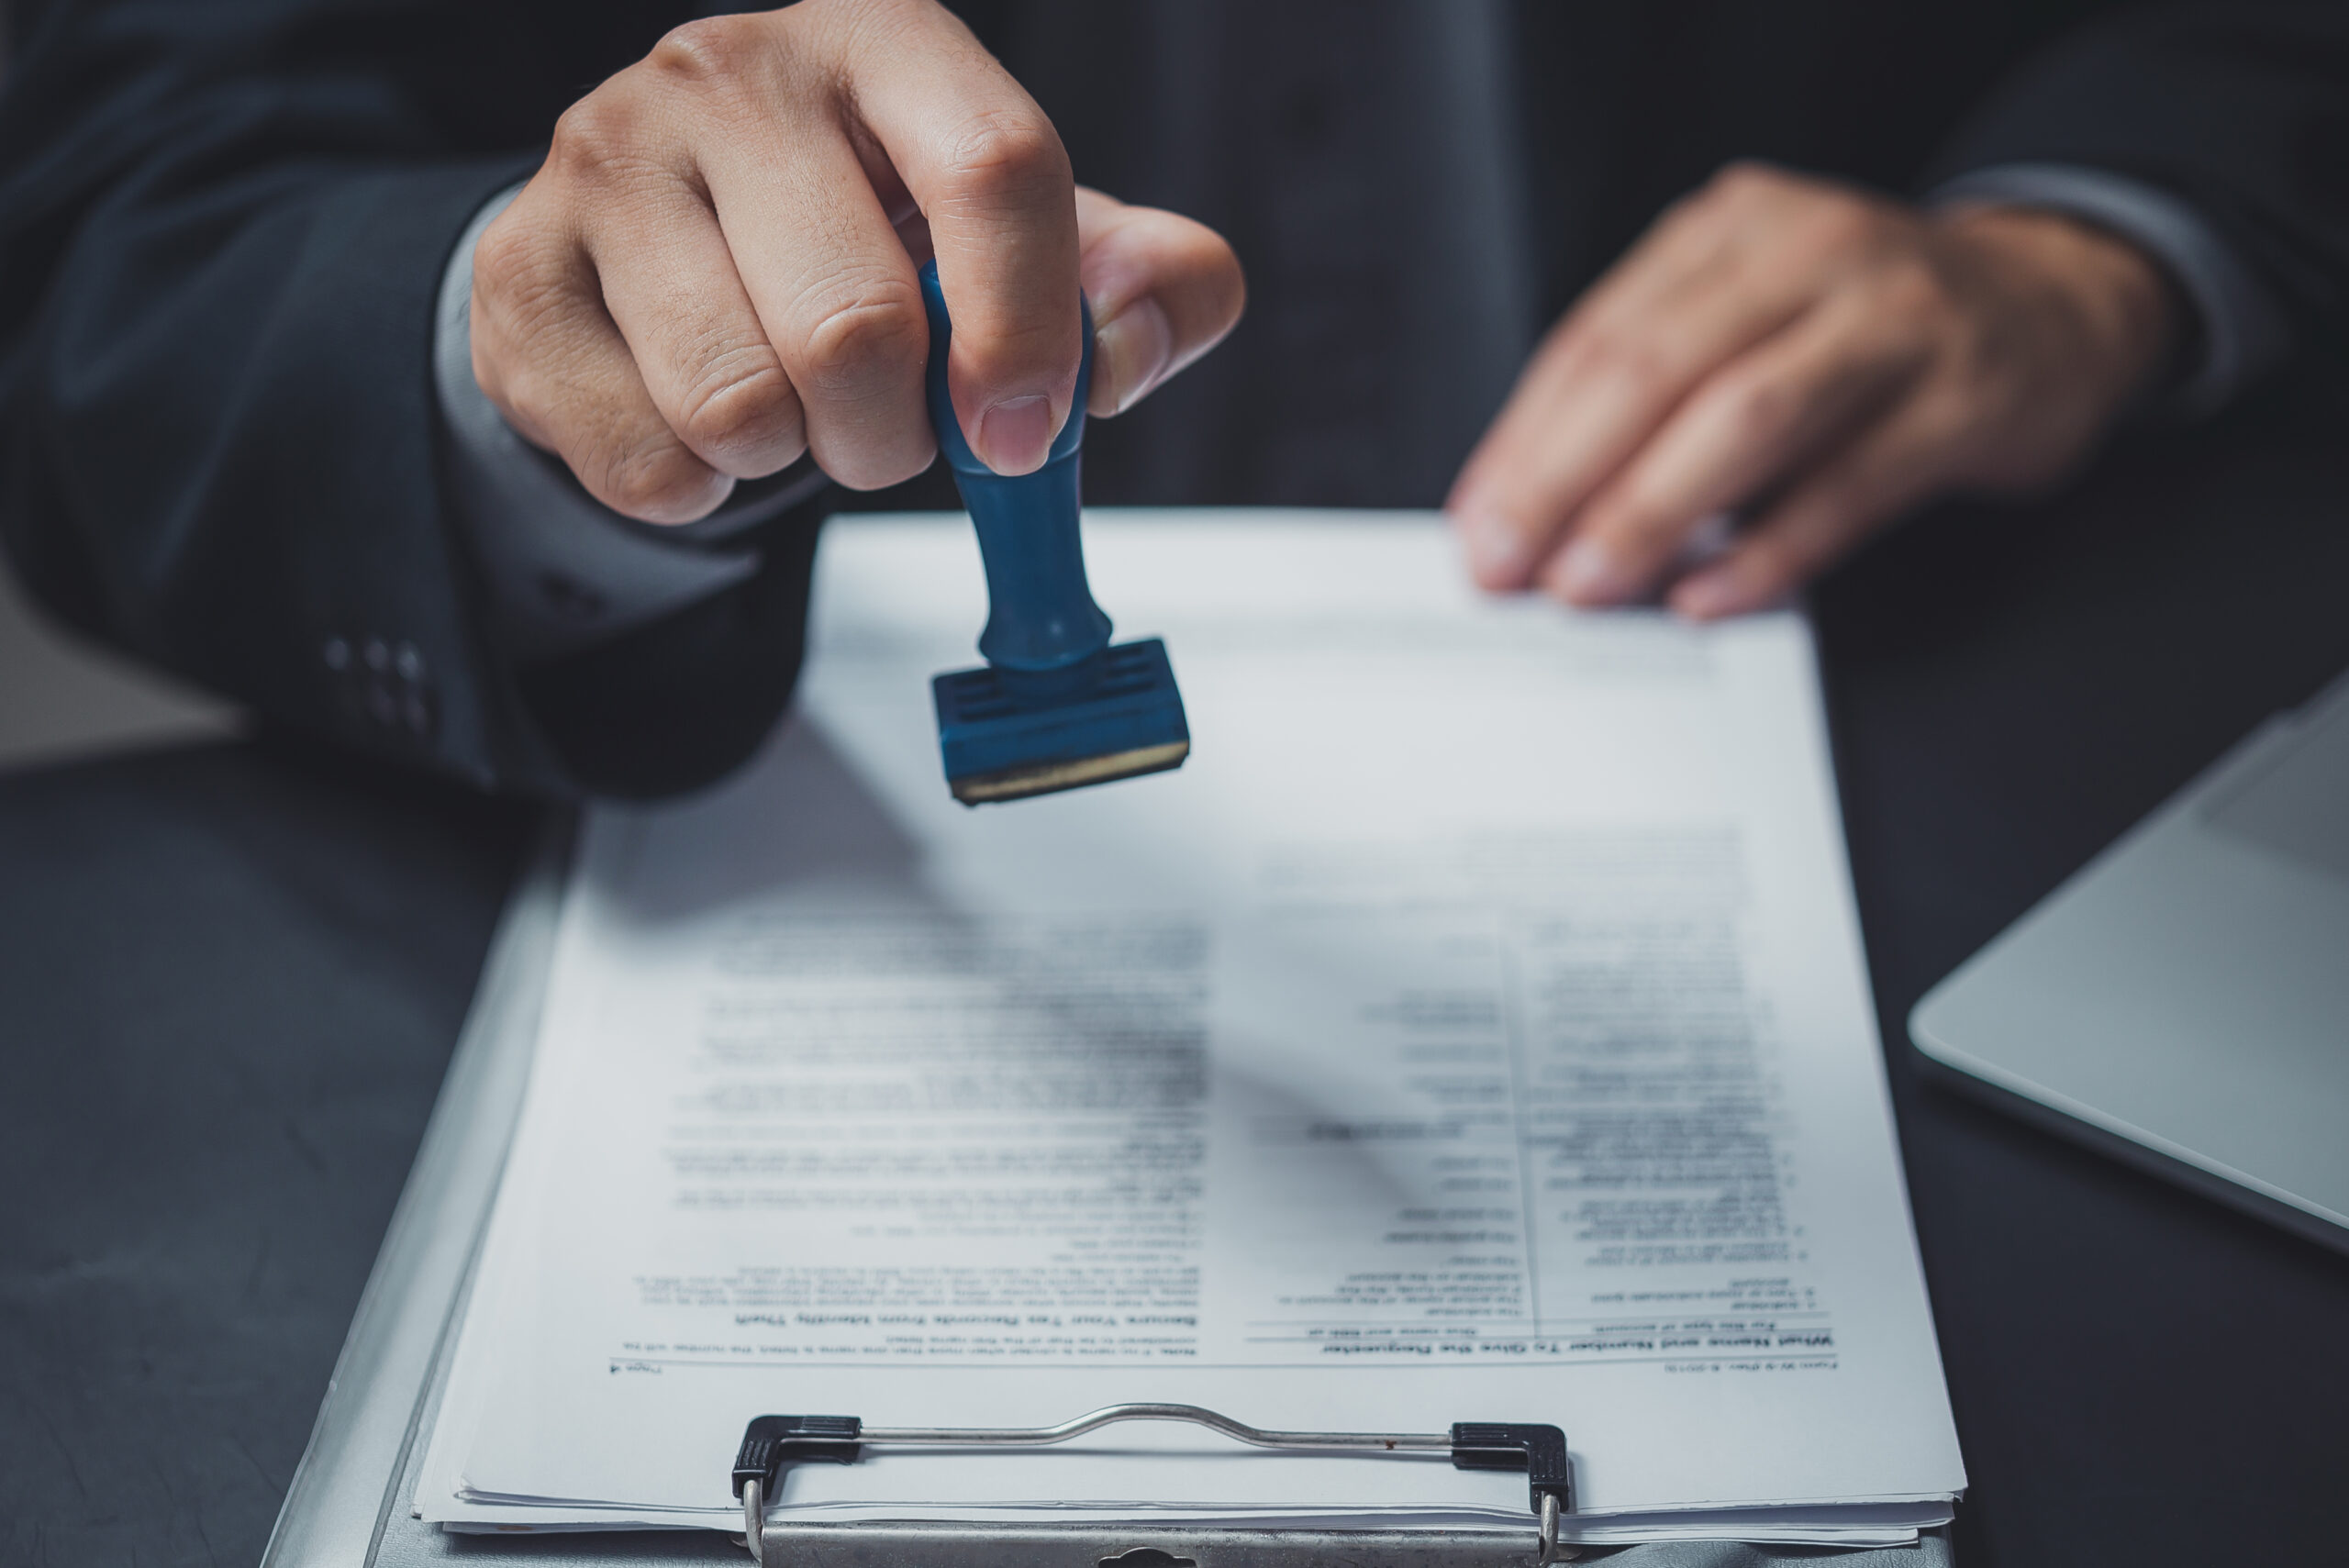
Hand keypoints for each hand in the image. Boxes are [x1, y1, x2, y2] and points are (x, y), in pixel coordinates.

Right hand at [470, 0, 1242, 522]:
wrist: (670, 246)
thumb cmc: (869, 239)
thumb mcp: (1026, 248)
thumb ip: (1138, 287)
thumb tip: (1131, 337)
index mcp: (885, 43)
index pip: (994, 168)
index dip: (1028, 330)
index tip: (1026, 434)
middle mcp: (732, 73)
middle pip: (857, 326)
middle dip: (894, 434)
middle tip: (886, 427)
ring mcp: (605, 160)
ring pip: (739, 405)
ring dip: (791, 460)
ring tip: (786, 406)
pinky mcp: (520, 270)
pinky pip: (646, 460)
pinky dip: (697, 489)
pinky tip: (696, 419)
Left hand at [1445, 162, 2179, 617]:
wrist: (2054, 301)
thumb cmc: (1867, 325)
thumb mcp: (1750, 315)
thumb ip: (1652, 391)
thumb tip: (1530, 504)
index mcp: (1730, 231)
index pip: (1598, 338)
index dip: (1527, 441)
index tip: (1480, 526)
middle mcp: (1809, 254)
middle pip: (1657, 371)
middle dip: (1566, 480)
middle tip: (1512, 565)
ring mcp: (1893, 319)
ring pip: (1745, 418)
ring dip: (1652, 513)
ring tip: (1589, 585)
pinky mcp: (1961, 398)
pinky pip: (1847, 486)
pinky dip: (1768, 551)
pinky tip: (1709, 596)